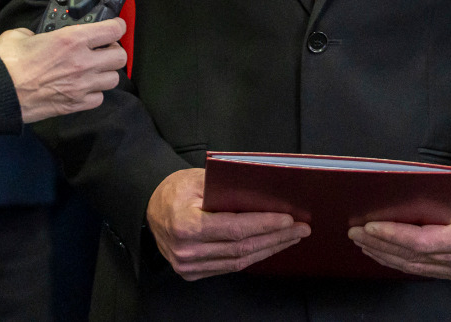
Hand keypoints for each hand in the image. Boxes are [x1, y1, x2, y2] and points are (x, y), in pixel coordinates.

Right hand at [0, 17, 127, 122]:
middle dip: (113, 51)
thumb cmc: (7, 64)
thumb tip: (35, 36)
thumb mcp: (20, 35)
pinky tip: (83, 88)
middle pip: (120, 56)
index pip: (114, 29)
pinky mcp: (75, 104)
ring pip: (113, 79)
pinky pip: (99, 98)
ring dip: (106, 73)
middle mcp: (82, 62)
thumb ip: (35, 32)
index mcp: (72, 39)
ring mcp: (81, 85)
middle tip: (102, 50)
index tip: (114, 27)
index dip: (117, 26)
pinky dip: (94, 93)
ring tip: (93, 70)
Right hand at [146, 167, 307, 279]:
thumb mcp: (197, 178)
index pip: (235, 229)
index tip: (288, 219)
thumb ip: (227, 188)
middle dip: (275, 238)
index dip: (265, 225)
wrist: (150, 206)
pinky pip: (229, 267)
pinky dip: (252, 257)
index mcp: (186, 225)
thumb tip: (265, 195)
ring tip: (290, 238)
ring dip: (268, 249)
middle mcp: (186, 251)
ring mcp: (188, 266)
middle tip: (300, 229)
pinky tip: (268, 247)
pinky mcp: (192, 272)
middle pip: (241, 248)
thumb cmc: (175, 189)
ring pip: (238, 261)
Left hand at [348, 164, 450, 279]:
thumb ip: (424, 197)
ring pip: (413, 266)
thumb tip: (385, 202)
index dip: (393, 235)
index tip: (369, 227)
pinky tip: (379, 251)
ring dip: (384, 253)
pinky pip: (419, 268)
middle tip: (355, 232)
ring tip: (361, 241)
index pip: (422, 241)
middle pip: (414, 256)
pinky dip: (396, 259)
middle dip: (380, 244)